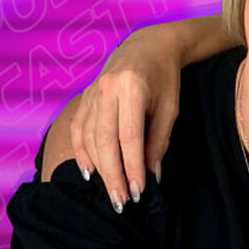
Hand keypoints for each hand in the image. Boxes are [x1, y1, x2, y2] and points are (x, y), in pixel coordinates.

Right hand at [71, 24, 181, 204]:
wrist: (147, 46)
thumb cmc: (165, 79)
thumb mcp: (170, 108)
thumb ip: (159, 141)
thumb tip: (152, 176)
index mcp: (131, 89)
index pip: (129, 137)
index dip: (132, 167)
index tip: (139, 193)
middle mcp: (106, 89)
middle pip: (104, 141)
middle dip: (112, 175)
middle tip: (121, 202)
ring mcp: (91, 92)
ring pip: (88, 137)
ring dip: (97, 169)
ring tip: (109, 193)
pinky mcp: (85, 97)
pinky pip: (78, 129)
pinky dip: (82, 152)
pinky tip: (89, 172)